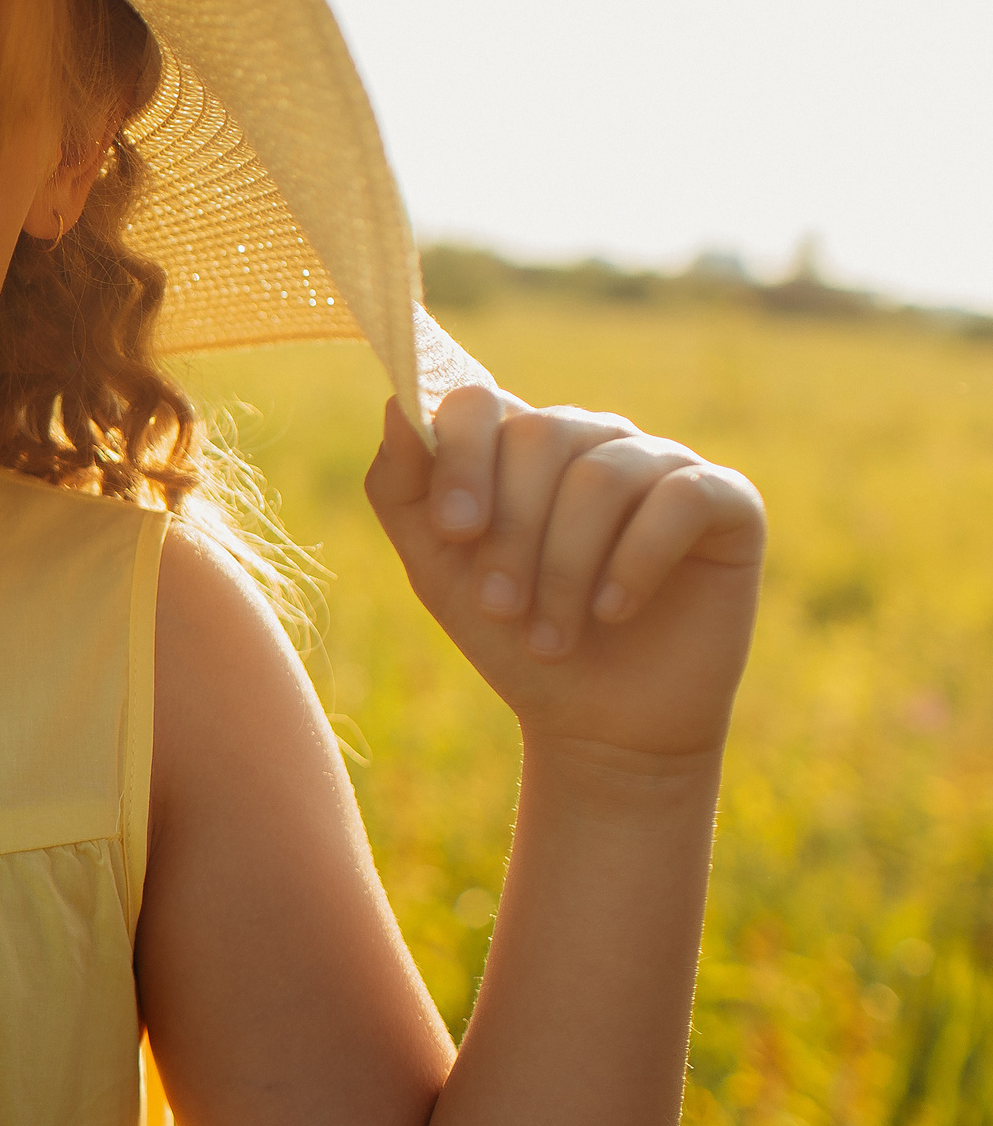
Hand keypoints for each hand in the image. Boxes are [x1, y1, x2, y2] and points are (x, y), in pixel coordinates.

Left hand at [365, 387, 764, 770]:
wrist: (598, 723)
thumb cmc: (514, 639)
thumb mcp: (438, 568)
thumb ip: (404, 488)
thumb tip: (398, 406)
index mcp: (520, 444)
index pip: (482, 402)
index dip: (461, 458)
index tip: (454, 531)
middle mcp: (591, 439)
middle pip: (540, 437)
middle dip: (510, 533)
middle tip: (498, 608)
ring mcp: (661, 462)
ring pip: (601, 476)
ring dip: (563, 566)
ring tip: (551, 635)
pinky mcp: (727, 500)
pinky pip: (680, 497)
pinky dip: (635, 562)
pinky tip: (613, 612)